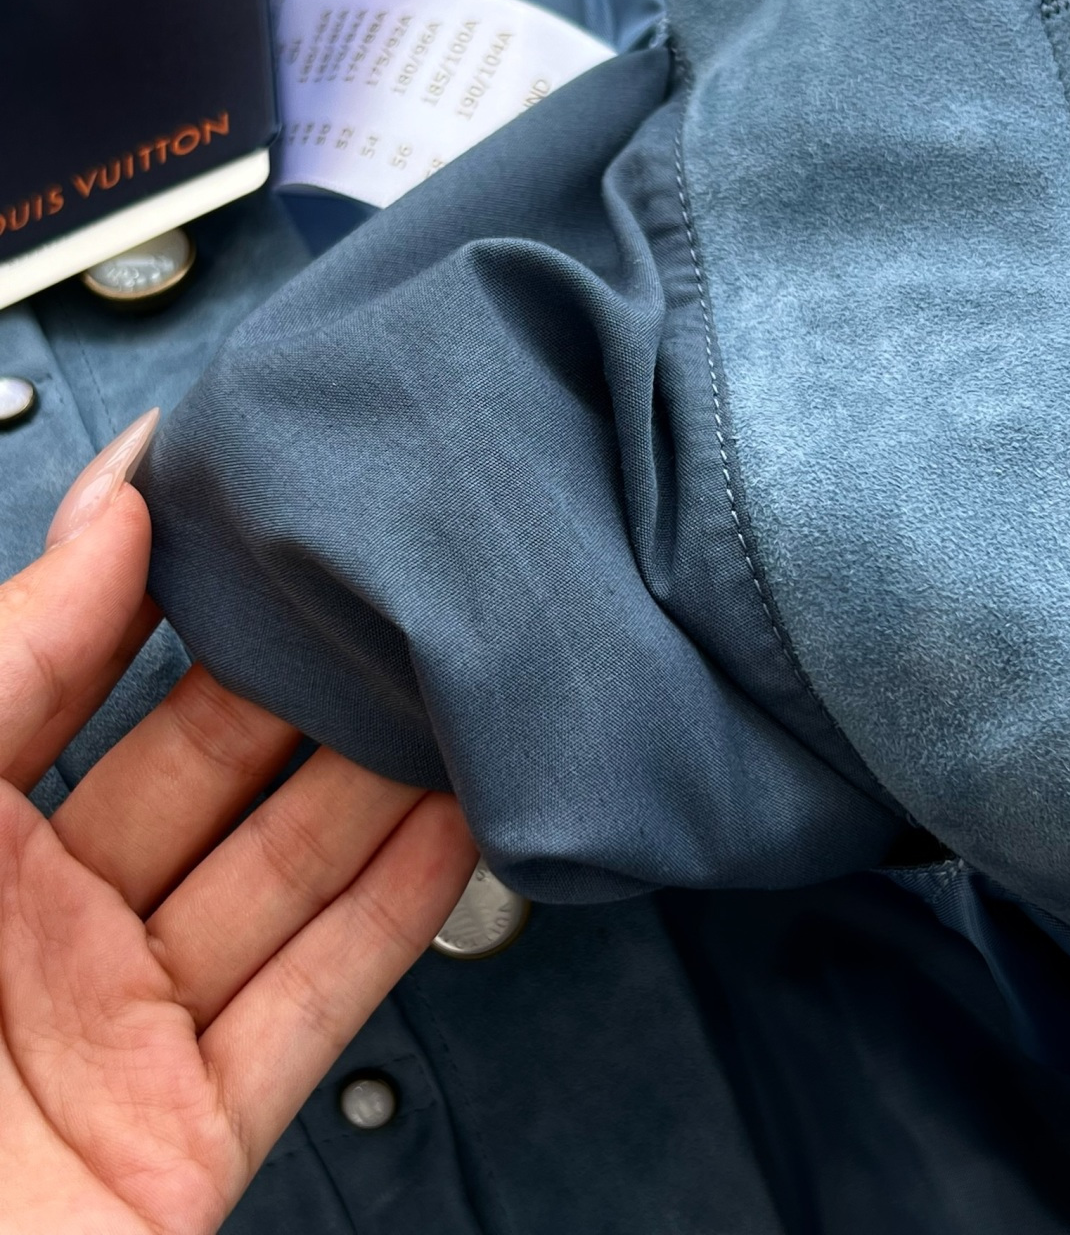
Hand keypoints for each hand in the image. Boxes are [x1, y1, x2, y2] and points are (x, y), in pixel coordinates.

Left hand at [0, 414, 476, 1233]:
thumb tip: (106, 518)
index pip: (73, 674)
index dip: (159, 587)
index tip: (247, 503)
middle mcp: (35, 929)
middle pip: (207, 774)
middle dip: (300, 684)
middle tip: (383, 600)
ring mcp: (118, 1030)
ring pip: (280, 879)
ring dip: (378, 787)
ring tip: (450, 693)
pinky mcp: (187, 1134)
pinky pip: (314, 1003)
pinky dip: (397, 914)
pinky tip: (458, 829)